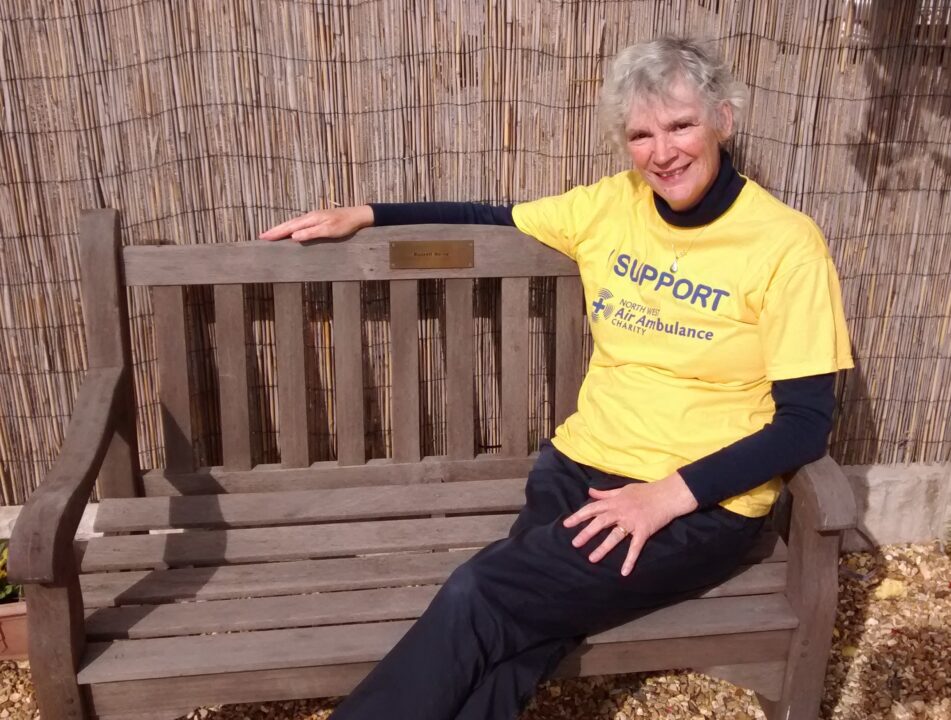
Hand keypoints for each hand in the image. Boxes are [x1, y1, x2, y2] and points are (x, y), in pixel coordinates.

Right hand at [259, 205, 373, 241]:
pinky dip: (291, 228)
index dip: (276, 233)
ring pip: (293, 223)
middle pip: (288, 224)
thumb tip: (293, 236)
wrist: (358, 216)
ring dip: (282, 229)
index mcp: (310, 219)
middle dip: (275, 230)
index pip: (289, 227)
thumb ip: (311, 233)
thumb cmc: (345, 224)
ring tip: (271, 234)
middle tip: (262, 236)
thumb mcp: (329, 230)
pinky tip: (290, 232)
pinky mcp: (318, 219)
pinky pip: (299, 224)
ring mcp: (313, 217)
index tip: (264, 237)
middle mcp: (310, 216)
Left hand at [562, 473, 698, 575]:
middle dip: (586, 533)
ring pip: (615, 536)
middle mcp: (621, 511)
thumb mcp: (623, 489)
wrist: (668, 495)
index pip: (593, 508)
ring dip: (603, 548)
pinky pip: (635, 547)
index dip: (579, 516)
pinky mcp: (644, 531)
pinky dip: (630, 560)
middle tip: (575, 544)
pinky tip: (624, 572)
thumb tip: (590, 492)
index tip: (567, 524)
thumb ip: (606, 494)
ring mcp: (632, 522)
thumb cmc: (646, 491)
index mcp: (615, 502)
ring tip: (592, 559)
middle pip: (600, 522)